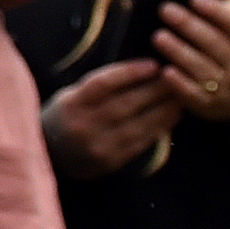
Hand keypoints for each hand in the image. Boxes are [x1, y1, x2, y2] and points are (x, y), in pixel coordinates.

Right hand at [42, 60, 181, 178]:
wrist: (49, 156)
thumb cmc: (65, 118)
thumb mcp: (71, 96)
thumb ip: (99, 86)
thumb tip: (140, 70)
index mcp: (71, 104)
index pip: (103, 83)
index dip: (130, 73)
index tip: (153, 65)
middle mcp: (83, 126)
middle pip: (125, 104)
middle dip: (154, 90)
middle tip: (175, 79)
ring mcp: (97, 147)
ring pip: (137, 125)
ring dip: (163, 110)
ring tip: (179, 98)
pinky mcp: (110, 163)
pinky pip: (140, 144)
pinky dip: (158, 129)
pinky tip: (171, 118)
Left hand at [152, 0, 229, 123]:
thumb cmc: (229, 56)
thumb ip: (219, 17)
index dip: (216, 11)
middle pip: (215, 43)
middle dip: (189, 25)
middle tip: (165, 9)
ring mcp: (226, 87)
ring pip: (202, 68)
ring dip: (179, 51)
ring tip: (158, 36)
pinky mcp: (209, 106)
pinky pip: (194, 94)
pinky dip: (179, 83)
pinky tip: (164, 70)